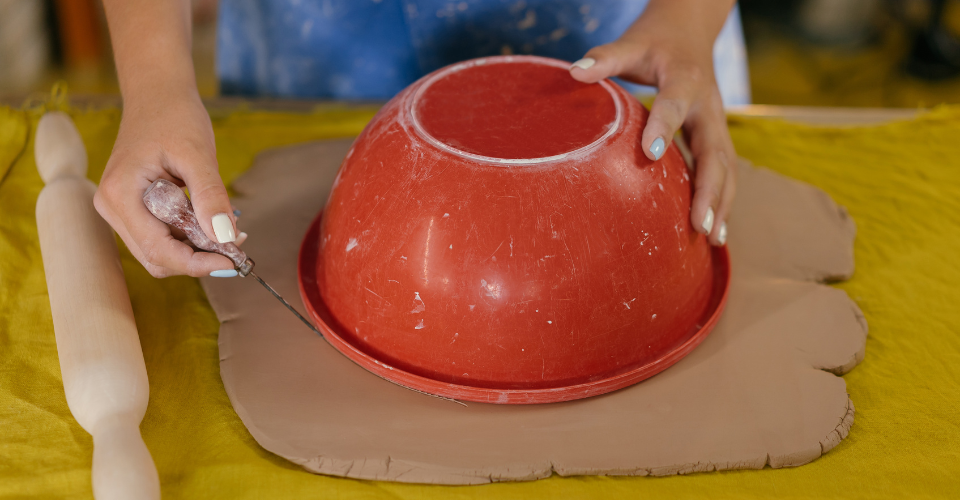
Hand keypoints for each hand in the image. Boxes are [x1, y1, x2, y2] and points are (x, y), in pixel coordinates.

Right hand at [94, 91, 239, 277]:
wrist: (157, 94)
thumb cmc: (174, 117)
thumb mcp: (199, 154)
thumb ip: (210, 197)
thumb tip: (225, 237)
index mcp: (120, 195)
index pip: (157, 250)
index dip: (196, 263)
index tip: (232, 260)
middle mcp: (111, 208)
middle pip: (157, 257)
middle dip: (198, 258)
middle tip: (236, 244)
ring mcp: (119, 210)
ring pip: (159, 251)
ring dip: (195, 249)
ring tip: (228, 229)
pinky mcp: (131, 209)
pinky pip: (160, 236)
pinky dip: (188, 237)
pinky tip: (212, 222)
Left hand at [569, 0, 736, 245]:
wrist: (690, 30)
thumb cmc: (655, 41)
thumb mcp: (630, 44)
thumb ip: (605, 58)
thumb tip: (574, 71)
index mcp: (685, 78)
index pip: (675, 103)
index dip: (664, 126)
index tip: (649, 154)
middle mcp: (708, 105)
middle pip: (715, 150)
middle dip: (709, 188)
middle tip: (699, 224)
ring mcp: (717, 123)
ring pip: (727, 166)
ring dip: (722, 202)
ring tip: (712, 237)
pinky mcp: (717, 136)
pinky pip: (725, 171)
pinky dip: (722, 200)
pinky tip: (714, 231)